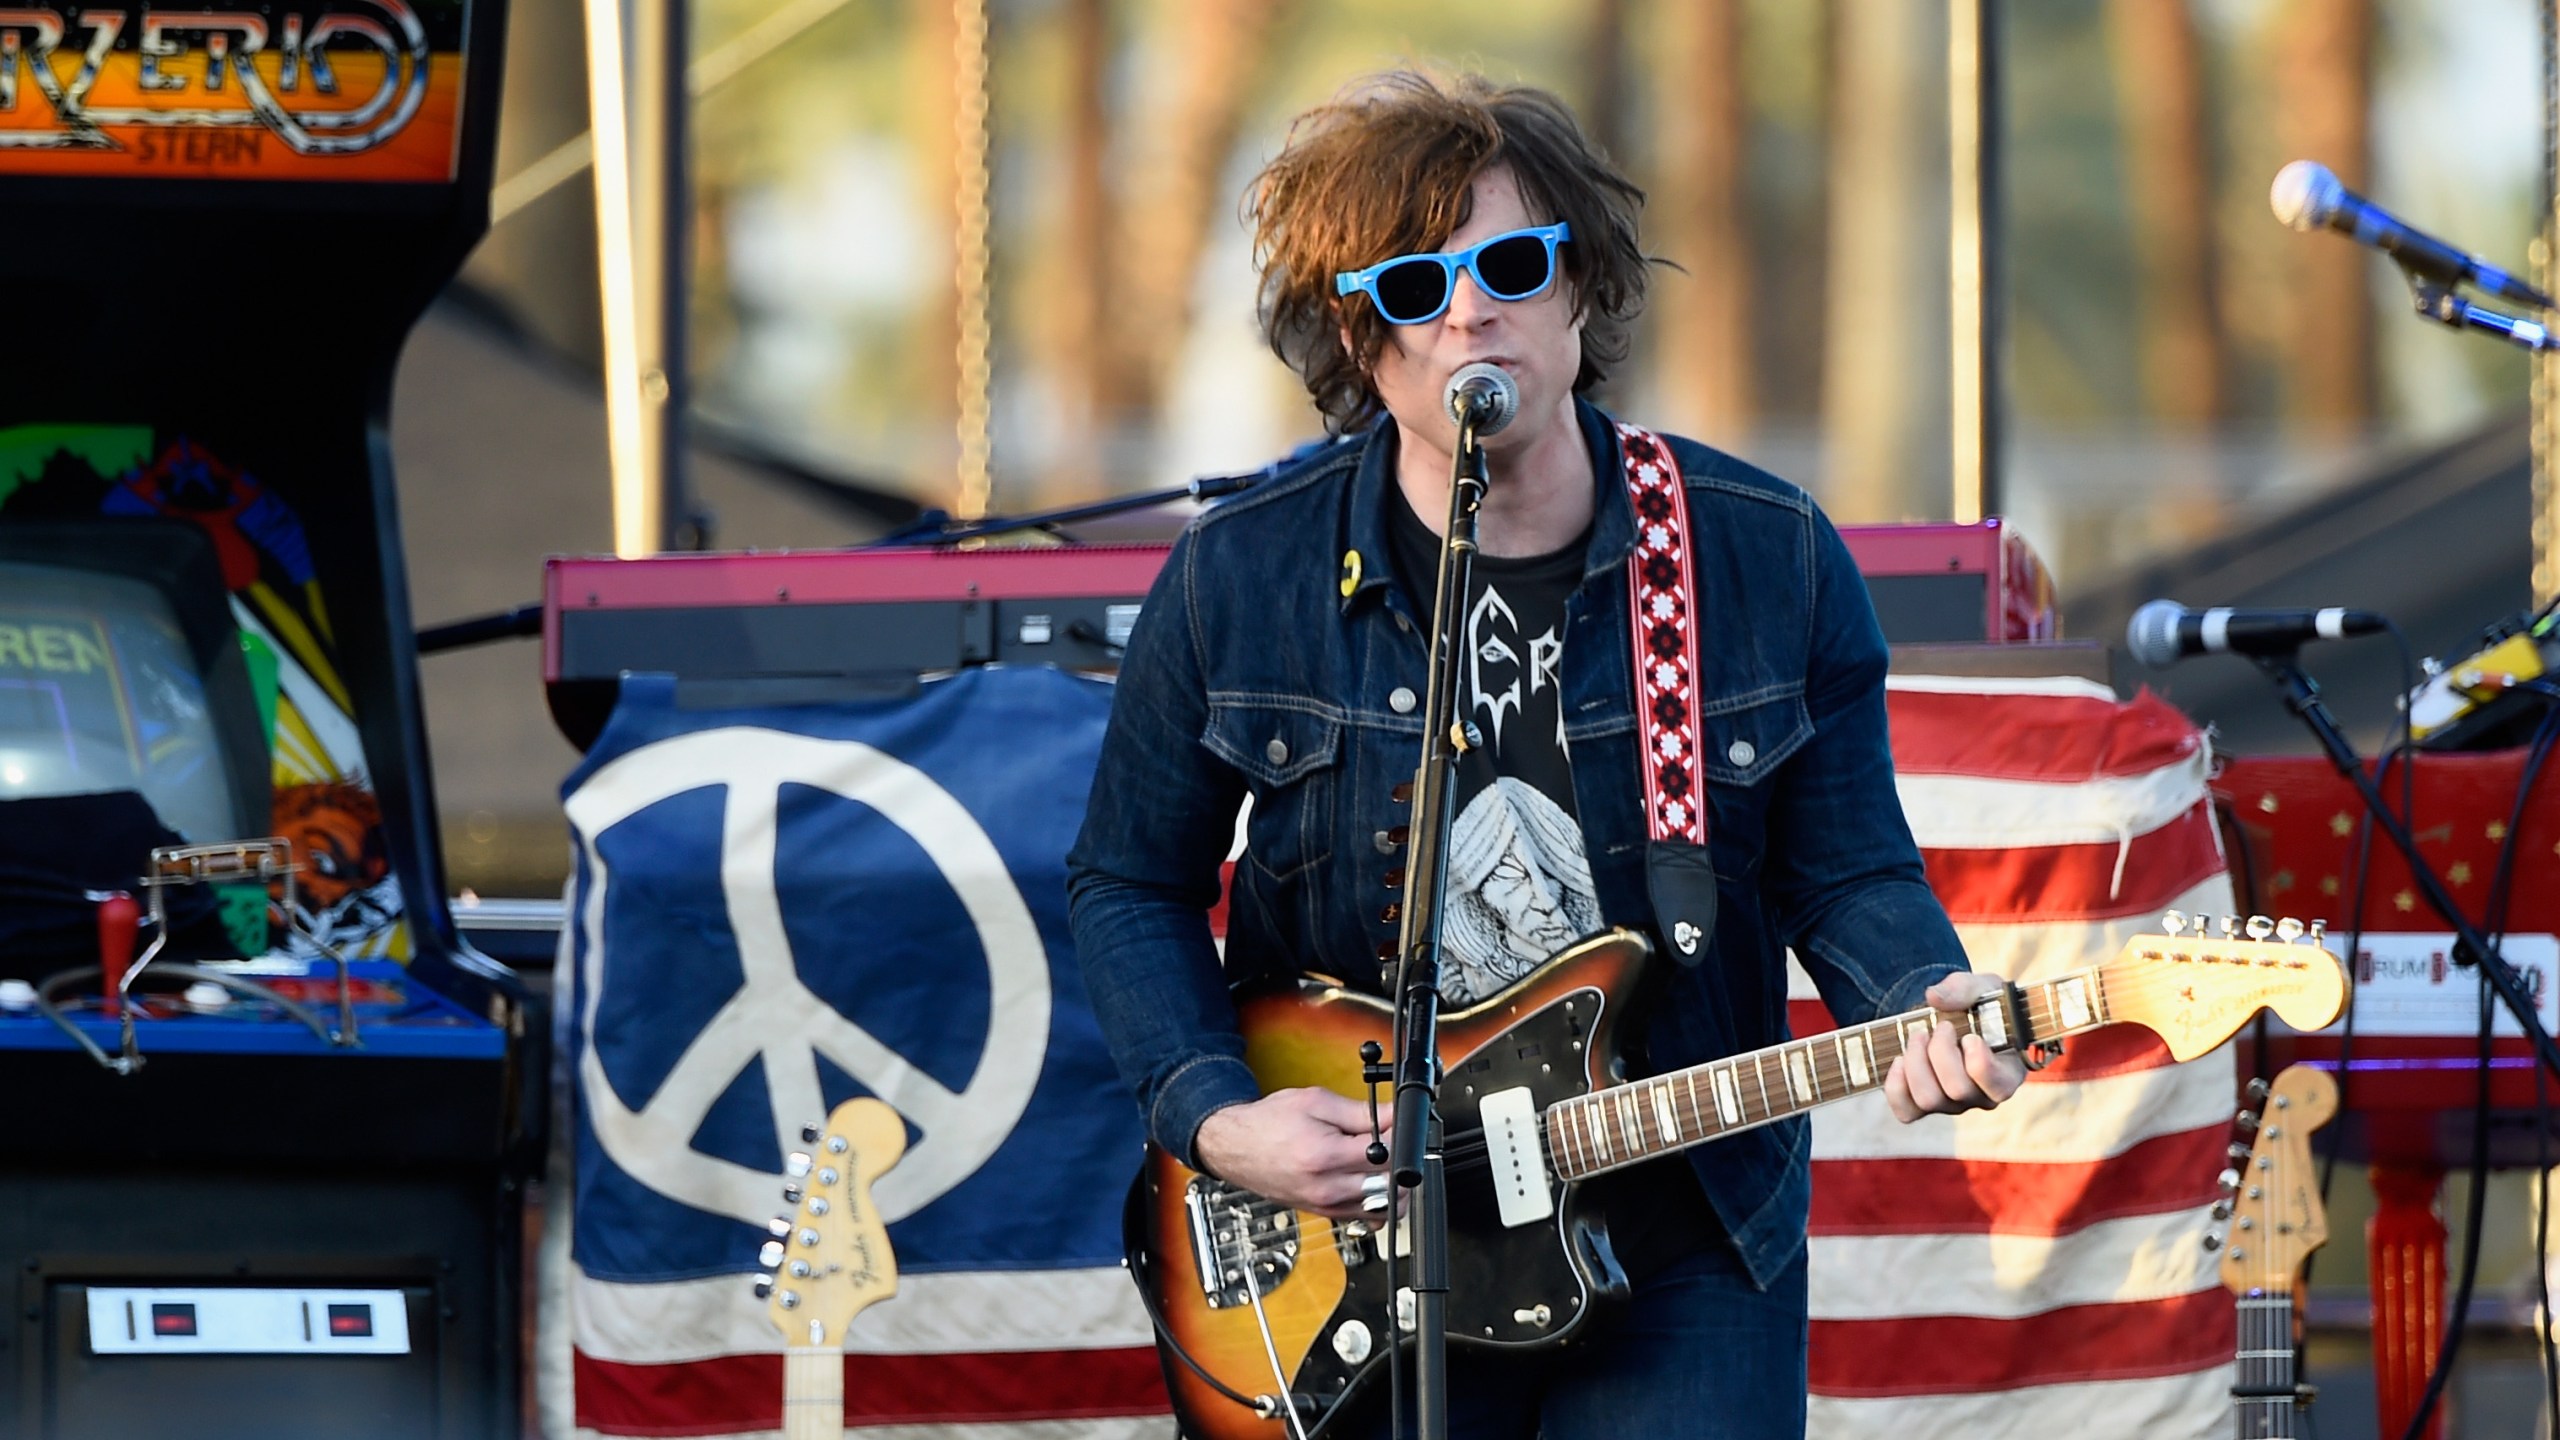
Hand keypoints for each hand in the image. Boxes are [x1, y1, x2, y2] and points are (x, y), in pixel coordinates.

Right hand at [1193, 1087, 1388, 1218]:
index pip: (1387, 1154)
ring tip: (1383, 1160)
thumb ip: (1361, 1112)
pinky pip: (1367, 1217)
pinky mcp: (1326, 1214)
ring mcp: (1327, 1206)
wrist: (1235, 1147)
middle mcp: (1327, 1189)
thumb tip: (1396, 1114)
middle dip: (1401, 1160)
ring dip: (1394, 1184)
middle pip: (1391, 1185)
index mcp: (1325, 1156)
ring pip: (1385, 1208)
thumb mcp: (1316, 1102)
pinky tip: (1372, 1179)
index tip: (1398, 1125)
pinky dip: (1379, 1200)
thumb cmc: (1269, 1123)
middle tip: (1393, 1141)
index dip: (1400, 1136)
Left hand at [1882, 972, 2027, 1122]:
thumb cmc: (1978, 1006)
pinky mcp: (1925, 1107)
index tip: (1970, 1036)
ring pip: (1929, 1100)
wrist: (1955, 1017)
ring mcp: (1953, 1106)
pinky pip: (1906, 1112)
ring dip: (1916, 1062)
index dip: (1979, 1061)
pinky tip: (1899, 1061)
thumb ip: (1965, 989)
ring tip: (1918, 1037)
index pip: (1998, 1087)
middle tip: (1940, 1027)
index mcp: (2007, 1074)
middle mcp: (1982, 1097)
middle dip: (1940, 1052)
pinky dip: (1896, 1086)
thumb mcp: (1981, 988)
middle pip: (1957, 1090)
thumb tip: (1934, 997)